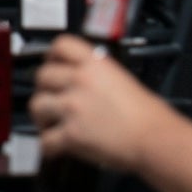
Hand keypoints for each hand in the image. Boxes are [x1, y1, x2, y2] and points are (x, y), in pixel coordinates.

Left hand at [28, 36, 169, 170]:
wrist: (155, 138)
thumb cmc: (147, 115)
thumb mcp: (122, 79)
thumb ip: (96, 75)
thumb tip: (80, 80)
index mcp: (95, 63)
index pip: (60, 45)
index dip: (51, 56)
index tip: (51, 64)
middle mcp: (80, 81)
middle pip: (42, 75)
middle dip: (44, 89)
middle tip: (51, 100)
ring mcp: (73, 106)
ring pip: (36, 105)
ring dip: (41, 117)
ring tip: (51, 124)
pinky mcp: (71, 134)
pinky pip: (45, 140)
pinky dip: (48, 146)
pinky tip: (57, 147)